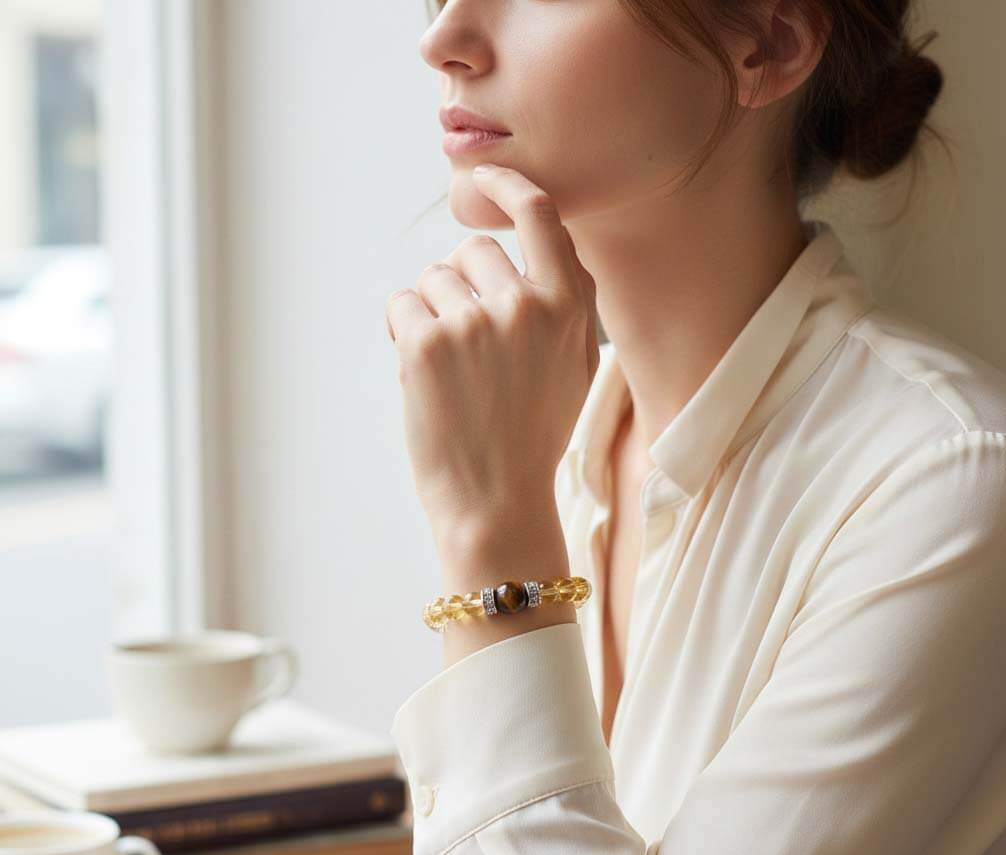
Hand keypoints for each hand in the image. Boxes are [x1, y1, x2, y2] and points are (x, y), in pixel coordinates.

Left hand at [384, 164, 598, 540]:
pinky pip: (402, 303)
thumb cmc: (532, 438)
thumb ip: (568, 305)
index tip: (486, 176)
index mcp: (567, 308)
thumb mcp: (576, 370)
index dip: (509, 186)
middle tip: (469, 347)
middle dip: (463, 287)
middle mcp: (522, 306)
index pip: (539, 216)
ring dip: (433, 313)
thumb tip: (550, 244)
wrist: (494, 500)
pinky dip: (404, 330)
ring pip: (433, 279)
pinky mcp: (424, 342)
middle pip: (473, 251)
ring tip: (451, 371)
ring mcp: (471, 322)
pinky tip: (425, 374)